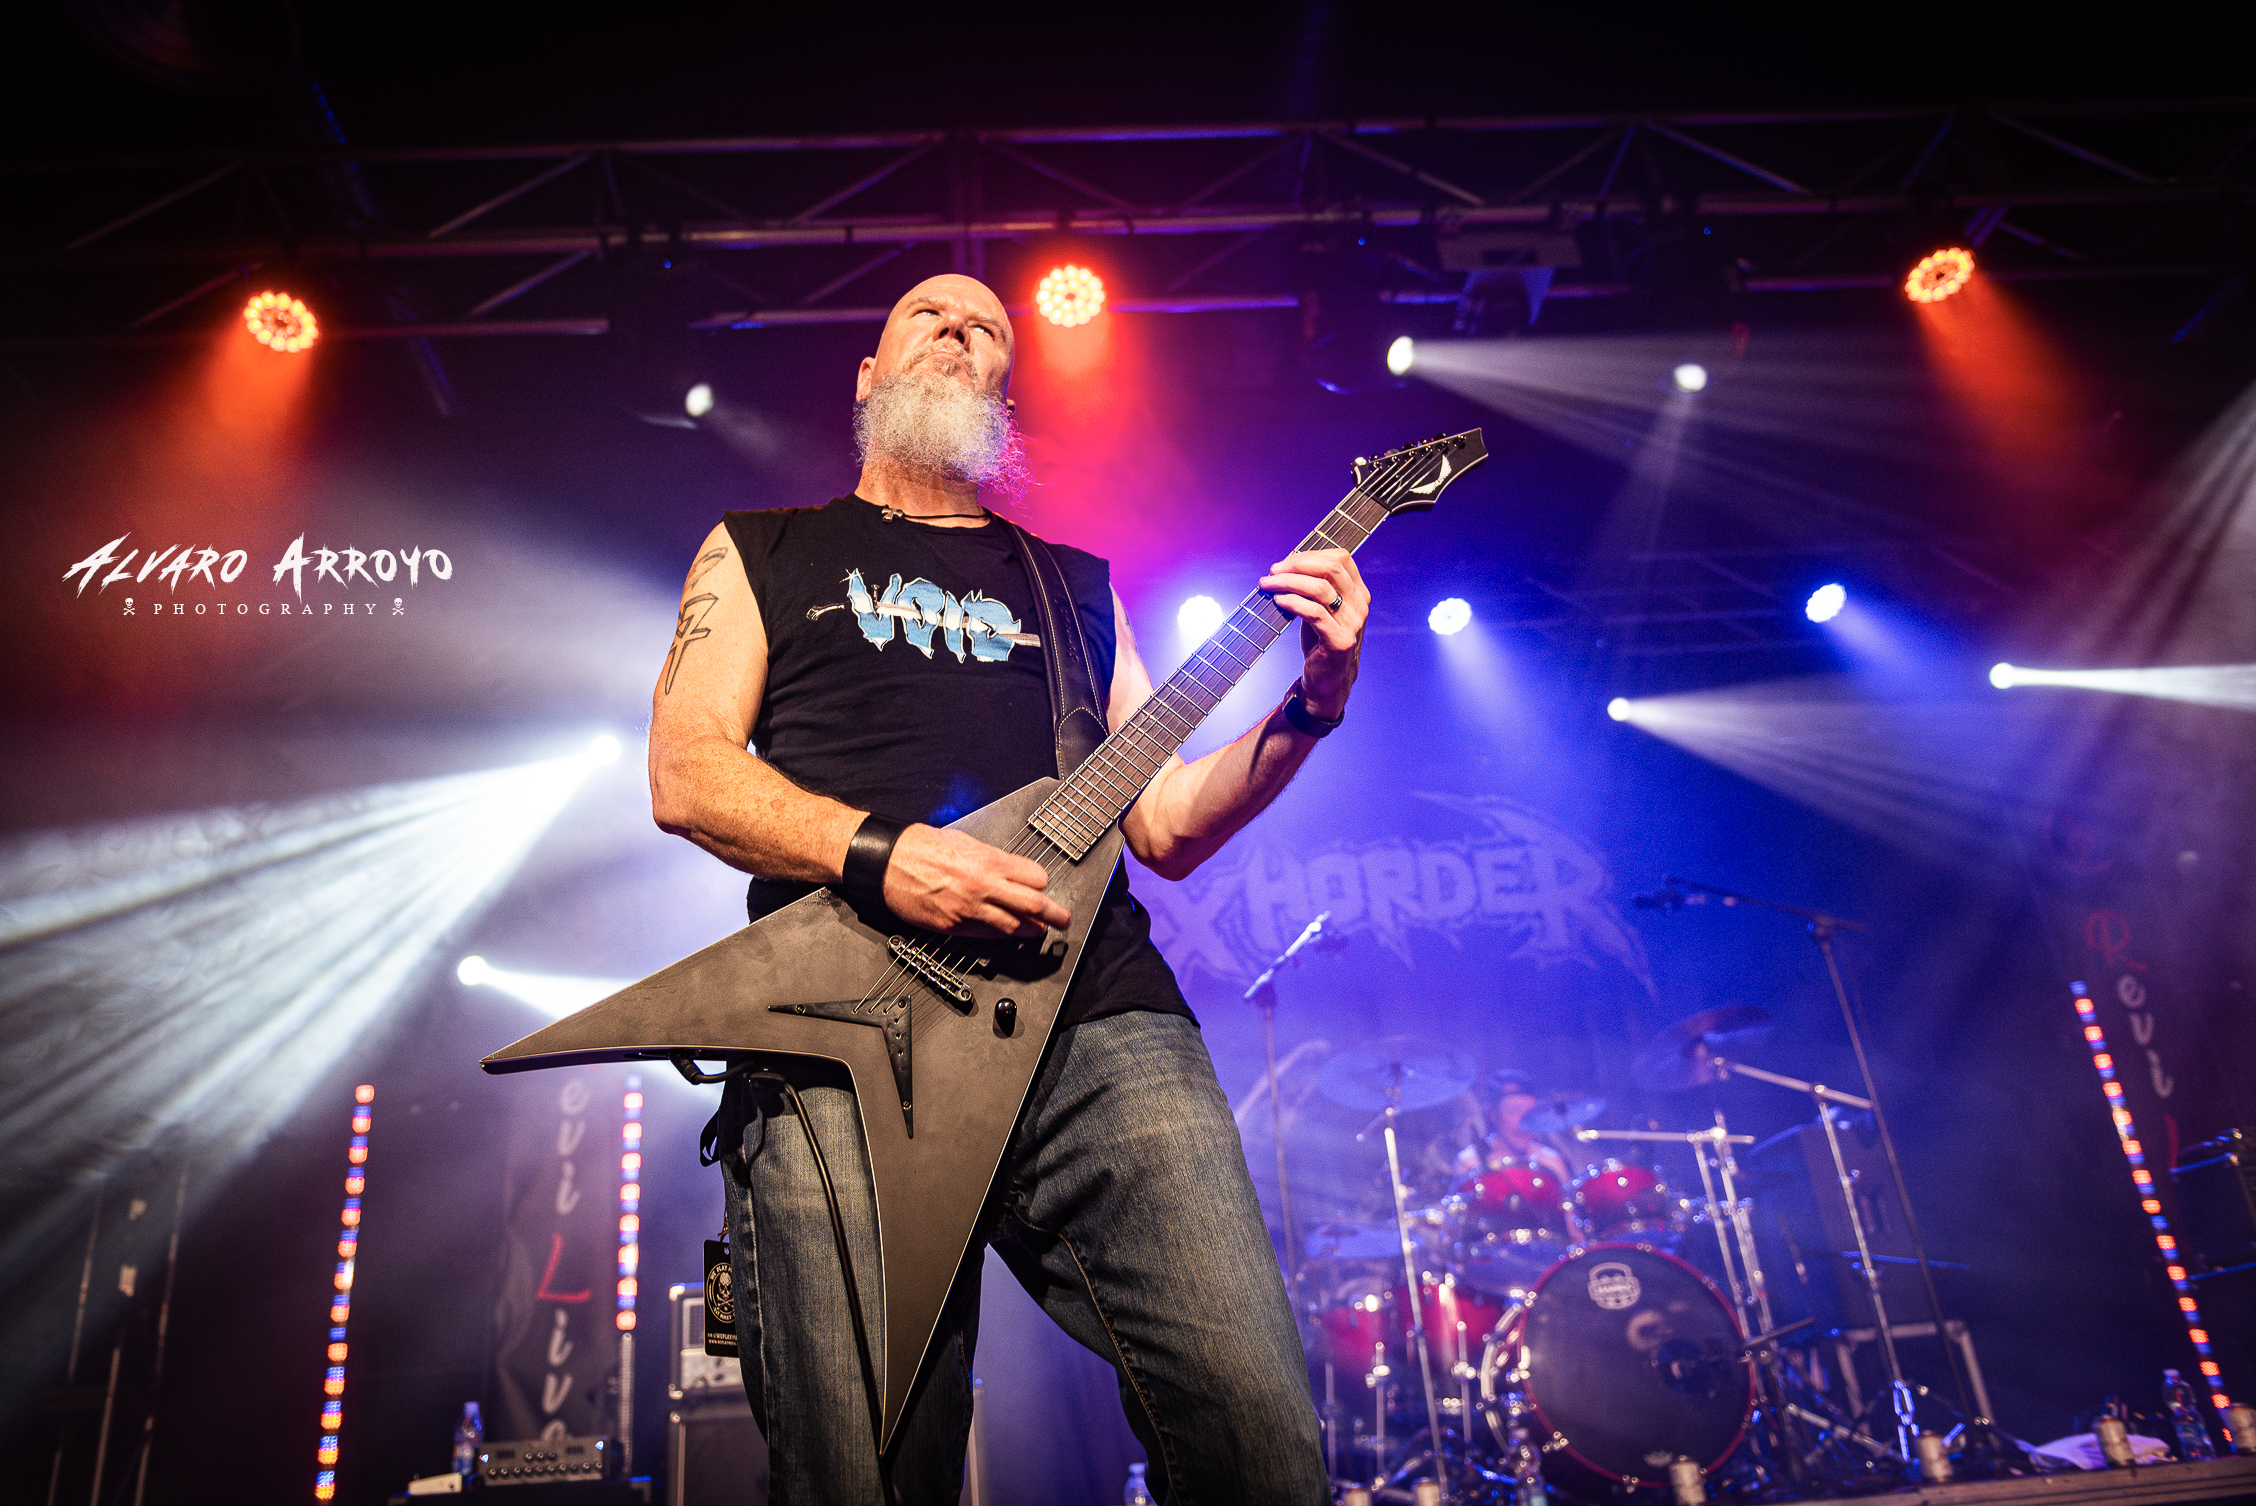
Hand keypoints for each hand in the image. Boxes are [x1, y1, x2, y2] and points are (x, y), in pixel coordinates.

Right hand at [880, 823, 1070, 937]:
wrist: (888, 862)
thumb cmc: (921, 846)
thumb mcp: (965, 840)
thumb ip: (990, 858)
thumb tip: (1008, 870)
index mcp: (988, 860)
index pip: (1034, 877)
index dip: (1042, 884)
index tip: (1044, 887)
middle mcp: (983, 885)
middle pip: (1033, 904)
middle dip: (1055, 914)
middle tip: (1064, 919)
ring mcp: (969, 909)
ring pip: (1012, 926)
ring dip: (1030, 930)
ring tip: (1039, 931)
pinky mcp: (953, 926)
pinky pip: (985, 935)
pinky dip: (1000, 935)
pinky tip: (1008, 934)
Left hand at [1260, 548, 1366, 718]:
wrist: (1327, 679)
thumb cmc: (1320, 640)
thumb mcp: (1320, 608)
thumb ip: (1313, 586)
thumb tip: (1283, 565)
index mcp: (1358, 592)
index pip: (1340, 558)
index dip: (1309, 556)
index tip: (1284, 563)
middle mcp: (1359, 605)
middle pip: (1330, 568)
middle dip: (1296, 565)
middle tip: (1273, 572)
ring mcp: (1352, 623)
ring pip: (1320, 589)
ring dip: (1288, 582)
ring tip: (1268, 585)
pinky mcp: (1339, 641)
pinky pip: (1314, 613)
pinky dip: (1293, 602)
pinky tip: (1278, 601)